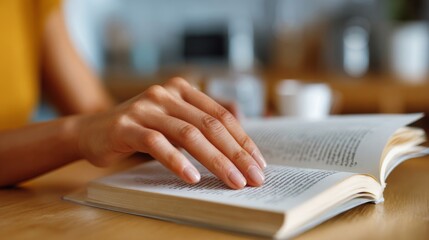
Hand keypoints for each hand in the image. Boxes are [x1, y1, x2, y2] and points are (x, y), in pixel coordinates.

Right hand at [76, 78, 265, 188]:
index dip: (243, 140)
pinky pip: (158, 144)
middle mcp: (165, 94)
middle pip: (210, 125)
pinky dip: (177, 161)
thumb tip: (240, 138)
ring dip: (216, 160)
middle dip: (236, 153)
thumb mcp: (173, 120)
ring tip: (233, 181)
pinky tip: (193, 177)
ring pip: (189, 134)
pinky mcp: (126, 126)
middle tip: (254, 177)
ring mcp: (145, 108)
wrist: (91, 131)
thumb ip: (200, 123)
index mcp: (182, 90)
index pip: (221, 115)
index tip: (258, 162)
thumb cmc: (139, 130)